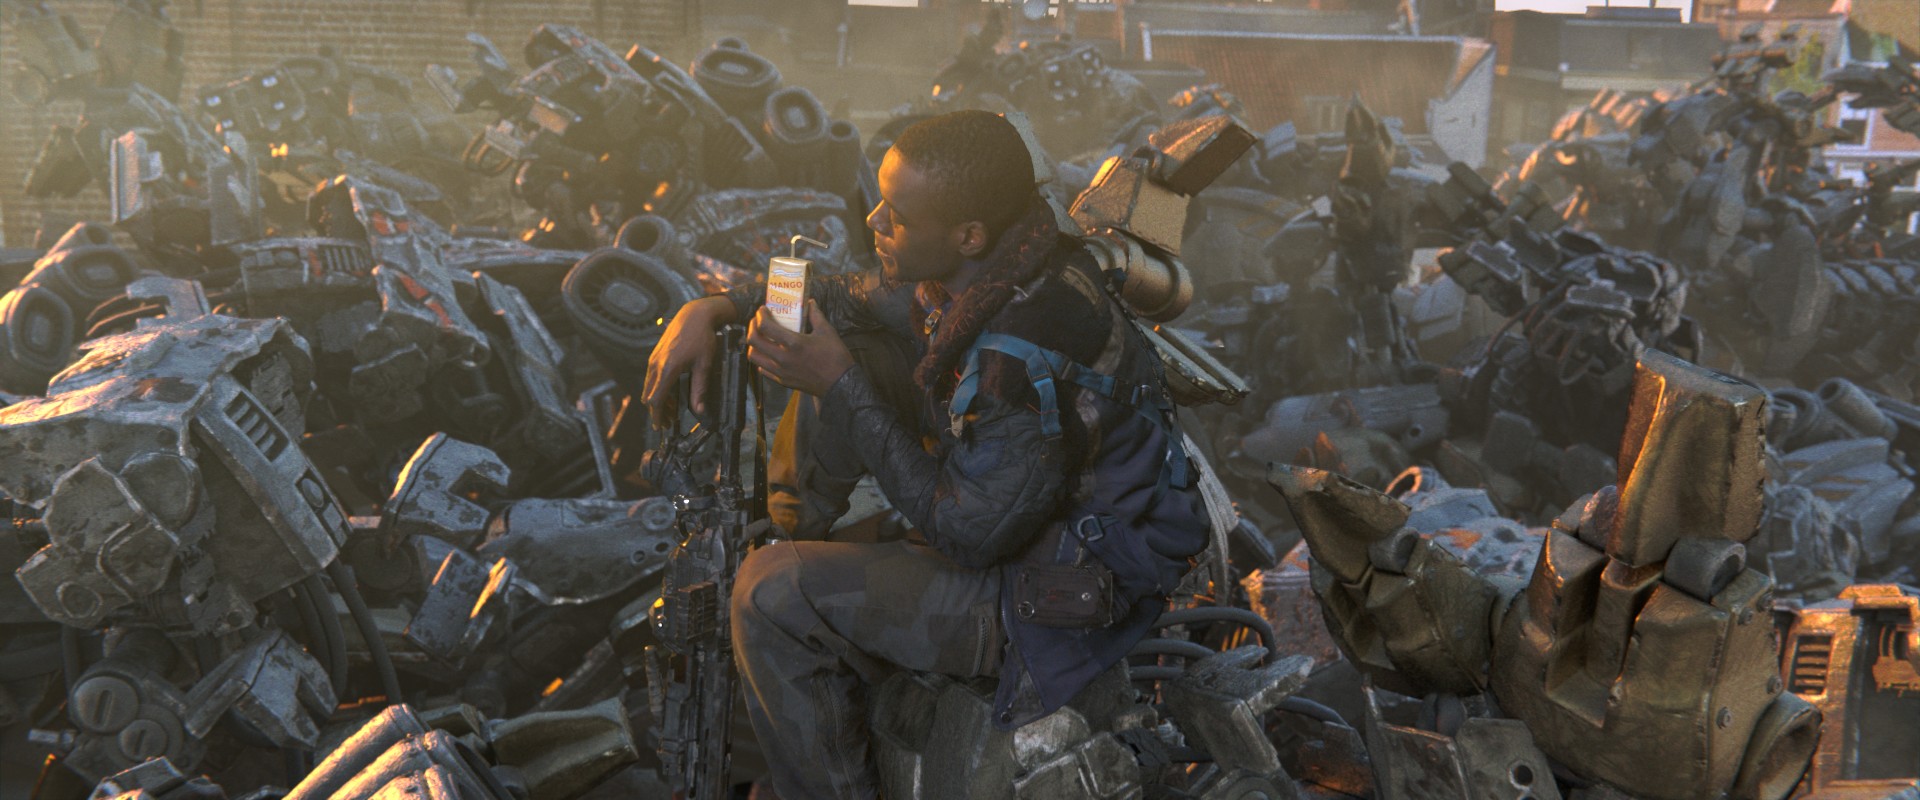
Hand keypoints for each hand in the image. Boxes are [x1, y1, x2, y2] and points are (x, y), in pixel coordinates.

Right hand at [643, 296, 732, 421]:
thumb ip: (700, 389)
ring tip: (670, 410)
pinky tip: (669, 392)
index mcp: (667, 369)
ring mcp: (653, 359)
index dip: (657, 416)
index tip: (660, 427)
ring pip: (649, 386)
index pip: (656, 399)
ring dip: (657, 400)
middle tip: (668, 422)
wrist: (693, 315)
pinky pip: (651, 377)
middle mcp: (656, 365)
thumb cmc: (702, 338)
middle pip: (650, 395)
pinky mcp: (655, 355)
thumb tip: (700, 410)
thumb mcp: (704, 365)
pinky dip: (657, 389)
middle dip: (658, 411)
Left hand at [746, 301, 854, 395]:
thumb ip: (815, 315)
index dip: (760, 315)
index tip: (763, 310)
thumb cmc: (835, 356)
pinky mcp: (783, 381)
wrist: (840, 384)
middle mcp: (783, 358)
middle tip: (758, 321)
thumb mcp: (827, 331)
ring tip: (760, 337)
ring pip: (754, 357)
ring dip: (753, 344)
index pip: (765, 327)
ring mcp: (781, 372)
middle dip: (752, 327)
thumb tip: (811, 302)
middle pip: (753, 341)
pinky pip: (763, 369)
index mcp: (793, 343)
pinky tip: (768, 353)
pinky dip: (761, 359)